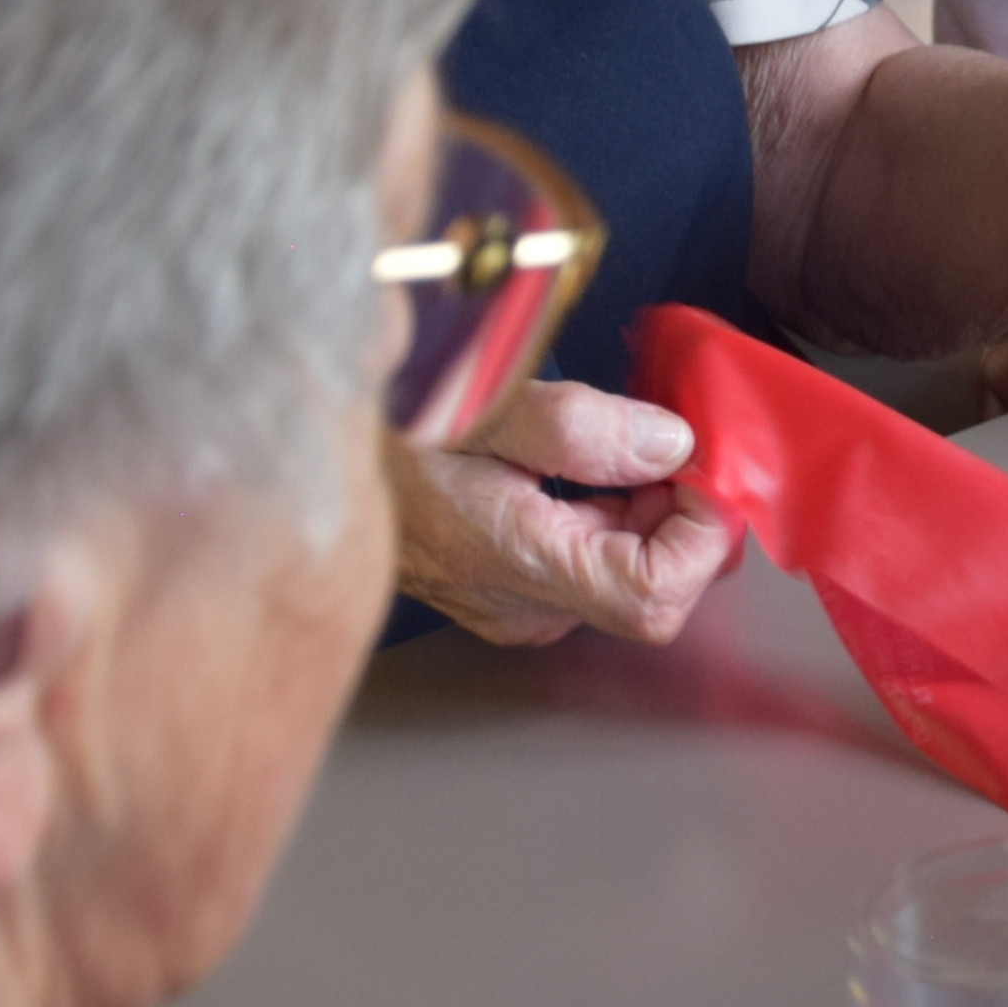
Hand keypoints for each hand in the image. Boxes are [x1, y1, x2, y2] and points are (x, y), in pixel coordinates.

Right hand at [387, 381, 739, 647]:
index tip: (700, 469)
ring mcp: (514, 601)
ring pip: (622, 569)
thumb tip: (669, 447)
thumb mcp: (482, 402)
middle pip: (651, 585)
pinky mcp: (505, 584)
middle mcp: (525, 605)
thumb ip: (583, 428)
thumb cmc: (383, 423)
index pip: (654, 599)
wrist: (307, 444)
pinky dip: (608, 508)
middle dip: (677, 510)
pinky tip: (584, 460)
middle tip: (664, 437)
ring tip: (618, 438)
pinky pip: (586, 558)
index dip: (698, 536)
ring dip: (645, 504)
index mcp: (521, 566)